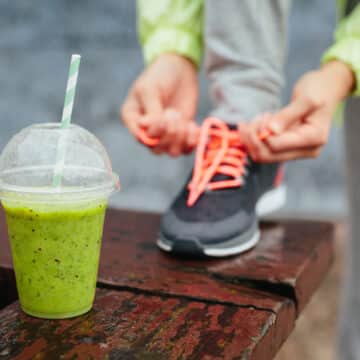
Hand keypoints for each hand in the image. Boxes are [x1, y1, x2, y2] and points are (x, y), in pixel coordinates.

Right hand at [120, 53, 198, 156]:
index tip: (163, 114)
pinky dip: (192, 140)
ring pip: (172, 152)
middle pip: (157, 149)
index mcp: (133, 119)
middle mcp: (147, 131)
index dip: (155, 132)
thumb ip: (151, 110)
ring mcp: (164, 134)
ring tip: (181, 117)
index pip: (141, 138)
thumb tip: (149, 130)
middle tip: (173, 112)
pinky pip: (187, 149)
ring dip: (181, 137)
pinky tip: (192, 125)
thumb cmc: (159, 75)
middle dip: (169, 133)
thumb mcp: (150, 89)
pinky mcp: (181, 134)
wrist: (179, 69)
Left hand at [239, 61, 354, 161]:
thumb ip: (288, 115)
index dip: (260, 134)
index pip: (275, 146)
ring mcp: (297, 151)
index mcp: (313, 139)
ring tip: (258, 119)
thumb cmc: (318, 90)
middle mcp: (306, 150)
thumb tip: (270, 131)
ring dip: (252, 139)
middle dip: (252, 139)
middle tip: (249, 121)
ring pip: (263, 155)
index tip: (261, 117)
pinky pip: (266, 150)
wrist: (326, 89)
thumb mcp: (306, 98)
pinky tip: (260, 123)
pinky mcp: (288, 148)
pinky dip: (256, 139)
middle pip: (266, 155)